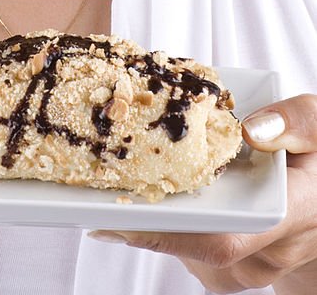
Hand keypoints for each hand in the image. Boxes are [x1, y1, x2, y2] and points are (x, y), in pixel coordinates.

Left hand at [91, 95, 316, 293]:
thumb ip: (297, 122)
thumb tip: (252, 129)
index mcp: (291, 216)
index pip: (223, 237)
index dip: (168, 232)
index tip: (119, 217)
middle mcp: (267, 255)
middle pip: (193, 246)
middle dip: (143, 221)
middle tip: (95, 196)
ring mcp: (247, 269)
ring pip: (185, 250)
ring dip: (147, 222)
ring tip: (106, 191)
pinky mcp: (227, 269)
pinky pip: (186, 251)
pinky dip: (158, 225)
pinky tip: (133, 199)